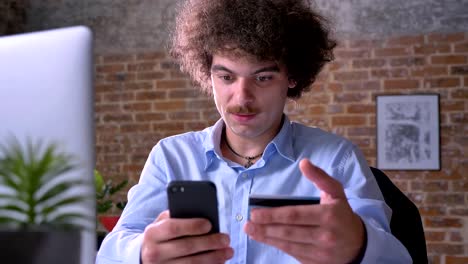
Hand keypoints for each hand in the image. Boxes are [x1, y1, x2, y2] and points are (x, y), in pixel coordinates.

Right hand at [141, 210, 233, 263]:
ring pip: (192, 263)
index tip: (209, 224)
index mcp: (152, 233)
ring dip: (213, 257)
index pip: (173, 228)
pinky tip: (220, 262)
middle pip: (186, 247)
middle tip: (226, 239)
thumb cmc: (161, 235)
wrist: (145, 256)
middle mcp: (154, 252)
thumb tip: (201, 213)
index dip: (192, 226)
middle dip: (209, 242)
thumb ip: (177, 216)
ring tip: (228, 251)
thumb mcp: (162, 223)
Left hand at [244, 159, 364, 263]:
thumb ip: (319, 177)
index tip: (255, 213)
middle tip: (248, 223)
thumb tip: (303, 163)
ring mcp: (320, 252)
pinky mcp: (316, 263)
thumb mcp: (335, 191)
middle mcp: (324, 236)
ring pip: (288, 245)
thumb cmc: (342, 214)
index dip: (272, 215)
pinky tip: (266, 239)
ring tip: (251, 231)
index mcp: (328, 216)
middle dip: (265, 227)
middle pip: (288, 232)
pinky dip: (277, 246)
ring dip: (266, 238)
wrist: (359, 243)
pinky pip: (293, 253)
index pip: (294, 215)